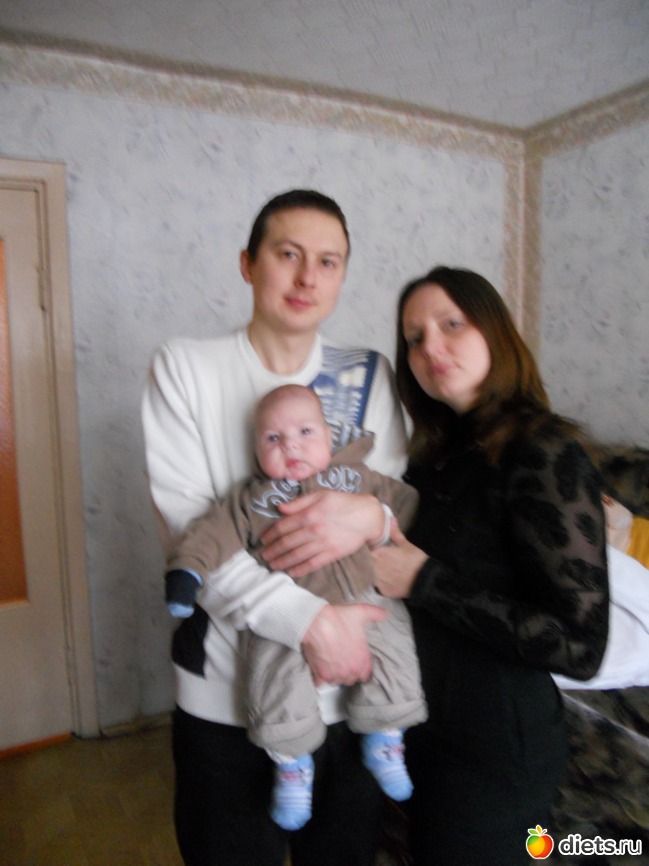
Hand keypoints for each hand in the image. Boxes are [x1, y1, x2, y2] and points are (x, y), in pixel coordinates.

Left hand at [261, 491, 383, 576]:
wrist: (368, 517)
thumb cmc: (343, 503)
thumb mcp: (321, 495)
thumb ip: (299, 502)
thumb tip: (280, 508)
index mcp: (309, 513)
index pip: (283, 526)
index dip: (270, 534)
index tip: (263, 539)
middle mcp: (314, 530)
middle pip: (287, 543)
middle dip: (272, 550)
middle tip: (263, 556)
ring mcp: (323, 543)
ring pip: (297, 555)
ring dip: (282, 561)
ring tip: (272, 565)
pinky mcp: (332, 554)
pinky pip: (312, 564)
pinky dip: (300, 569)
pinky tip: (290, 572)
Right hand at [302, 603, 386, 685]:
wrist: (316, 621)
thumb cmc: (338, 618)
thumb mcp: (361, 612)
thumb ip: (375, 614)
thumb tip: (385, 614)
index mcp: (362, 659)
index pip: (365, 674)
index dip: (360, 667)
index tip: (355, 661)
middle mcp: (351, 670)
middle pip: (352, 678)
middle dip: (348, 671)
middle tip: (343, 661)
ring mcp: (336, 674)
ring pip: (338, 681)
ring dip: (336, 675)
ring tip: (333, 665)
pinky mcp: (322, 674)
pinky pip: (323, 683)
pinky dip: (322, 678)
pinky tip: (322, 669)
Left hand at [371, 520, 426, 598]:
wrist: (425, 580)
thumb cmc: (416, 560)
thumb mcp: (406, 545)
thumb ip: (394, 533)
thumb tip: (390, 519)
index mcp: (378, 553)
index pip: (365, 551)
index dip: (367, 550)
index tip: (371, 550)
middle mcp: (374, 567)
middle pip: (365, 563)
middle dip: (369, 562)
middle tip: (381, 562)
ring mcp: (377, 580)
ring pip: (369, 575)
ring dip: (373, 573)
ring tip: (384, 571)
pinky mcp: (382, 591)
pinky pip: (376, 586)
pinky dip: (380, 583)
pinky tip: (388, 581)